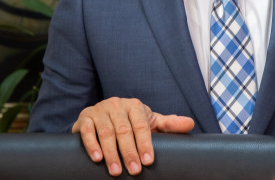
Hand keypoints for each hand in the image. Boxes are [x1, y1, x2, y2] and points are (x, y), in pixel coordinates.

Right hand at [72, 97, 194, 175]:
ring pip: (106, 132)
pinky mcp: (84, 116)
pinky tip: (97, 158)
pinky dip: (91, 144)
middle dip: (129, 152)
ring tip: (116, 171)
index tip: (148, 161)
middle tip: (134, 171)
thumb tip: (190, 124)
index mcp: (135, 106)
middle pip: (124, 130)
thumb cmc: (130, 122)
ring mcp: (100, 109)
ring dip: (111, 153)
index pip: (141, 126)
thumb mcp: (150, 122)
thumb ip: (169, 124)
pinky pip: (86, 130)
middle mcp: (117, 104)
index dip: (145, 144)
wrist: (102, 117)